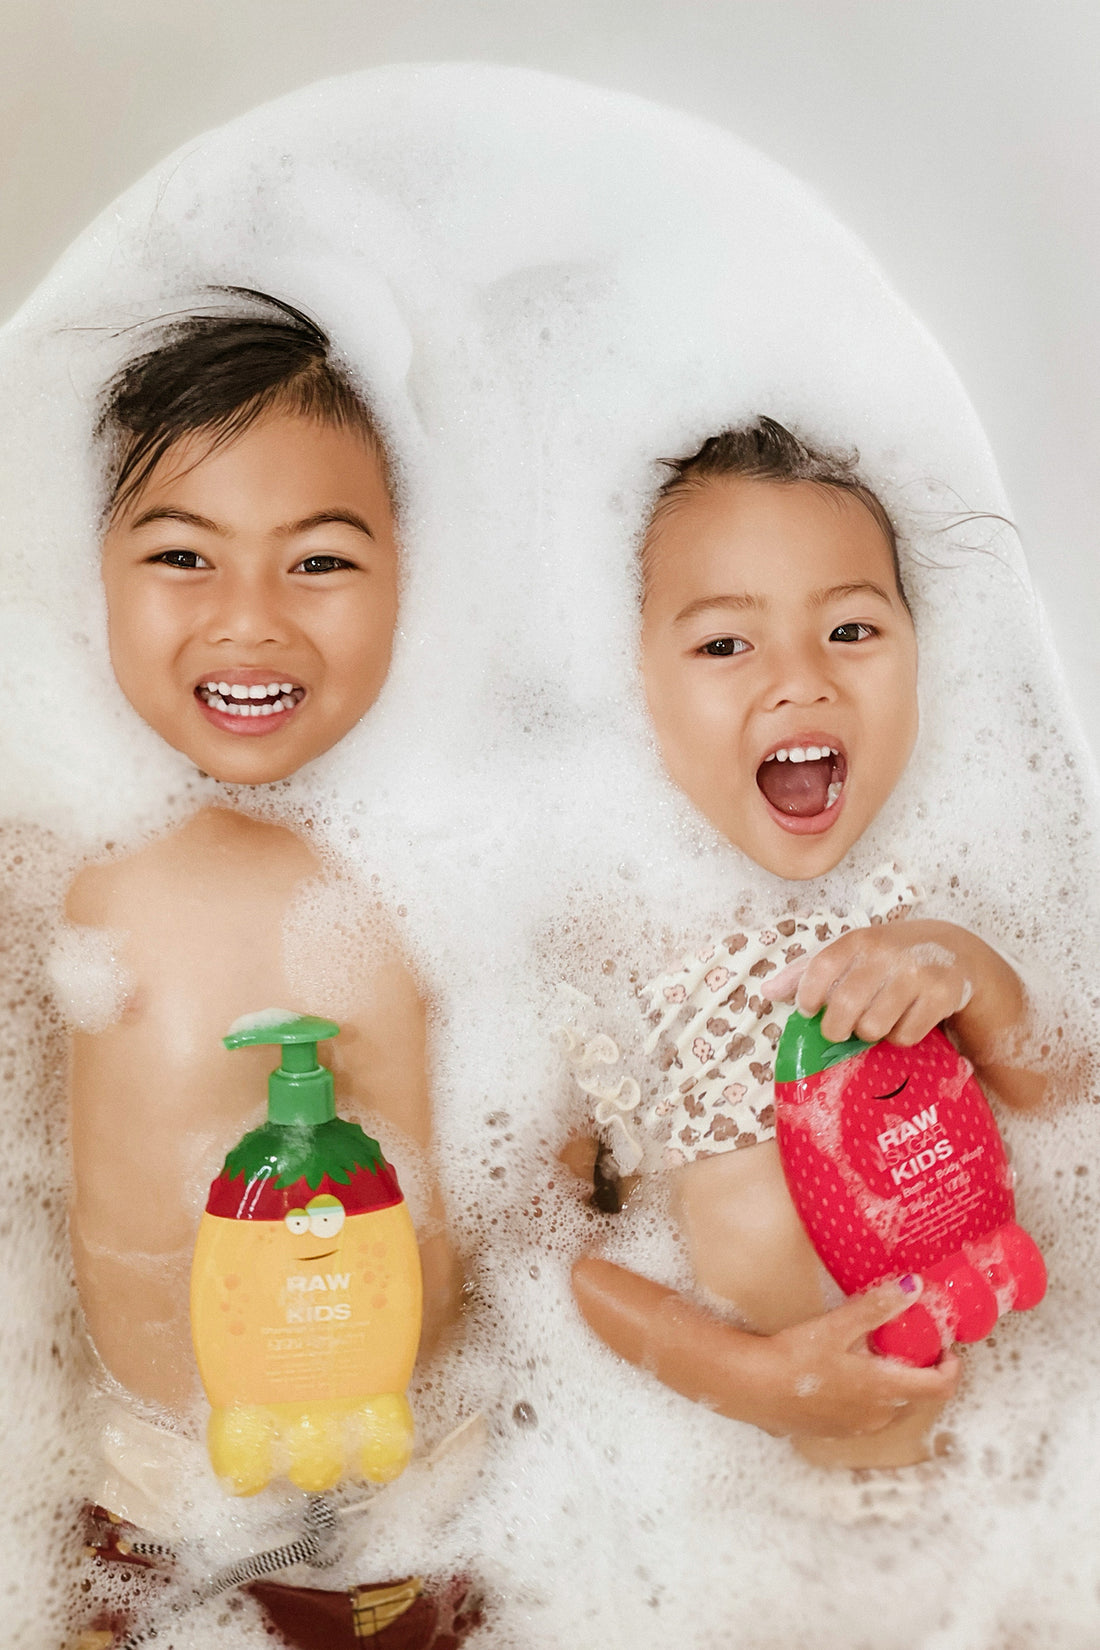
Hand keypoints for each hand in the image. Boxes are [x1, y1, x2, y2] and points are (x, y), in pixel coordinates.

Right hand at [572, 1258, 960, 1439]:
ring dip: (897, 1385)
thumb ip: (877, 1306)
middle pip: (918, 1398)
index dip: (951, 1368)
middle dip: (922, 1373)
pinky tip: (849, 1373)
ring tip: (881, 1354)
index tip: (948, 1348)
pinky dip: (872, 1395)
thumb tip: (915, 1286)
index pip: (938, 1387)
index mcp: (886, 1390)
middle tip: (914, 1342)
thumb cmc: (795, 1357)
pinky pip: (867, 1414)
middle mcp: (878, 1415)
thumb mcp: (838, 1326)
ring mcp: (856, 1426)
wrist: (751, 1388)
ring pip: (892, 1407)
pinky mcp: (833, 1428)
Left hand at [771, 919, 978, 1047]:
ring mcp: (916, 973)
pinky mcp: (941, 995)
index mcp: (860, 940)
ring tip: (876, 1020)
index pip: (820, 967)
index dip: (808, 995)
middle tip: (840, 1030)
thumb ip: (809, 971)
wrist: (955, 951)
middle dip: (836, 1028)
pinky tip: (904, 1020)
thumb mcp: (853, 953)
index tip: (809, 1010)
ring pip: (873, 1026)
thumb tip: (767, 992)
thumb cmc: (890, 957)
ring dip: (870, 1033)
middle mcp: (887, 953)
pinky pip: (905, 1035)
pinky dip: (900, 1037)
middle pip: (844, 1007)